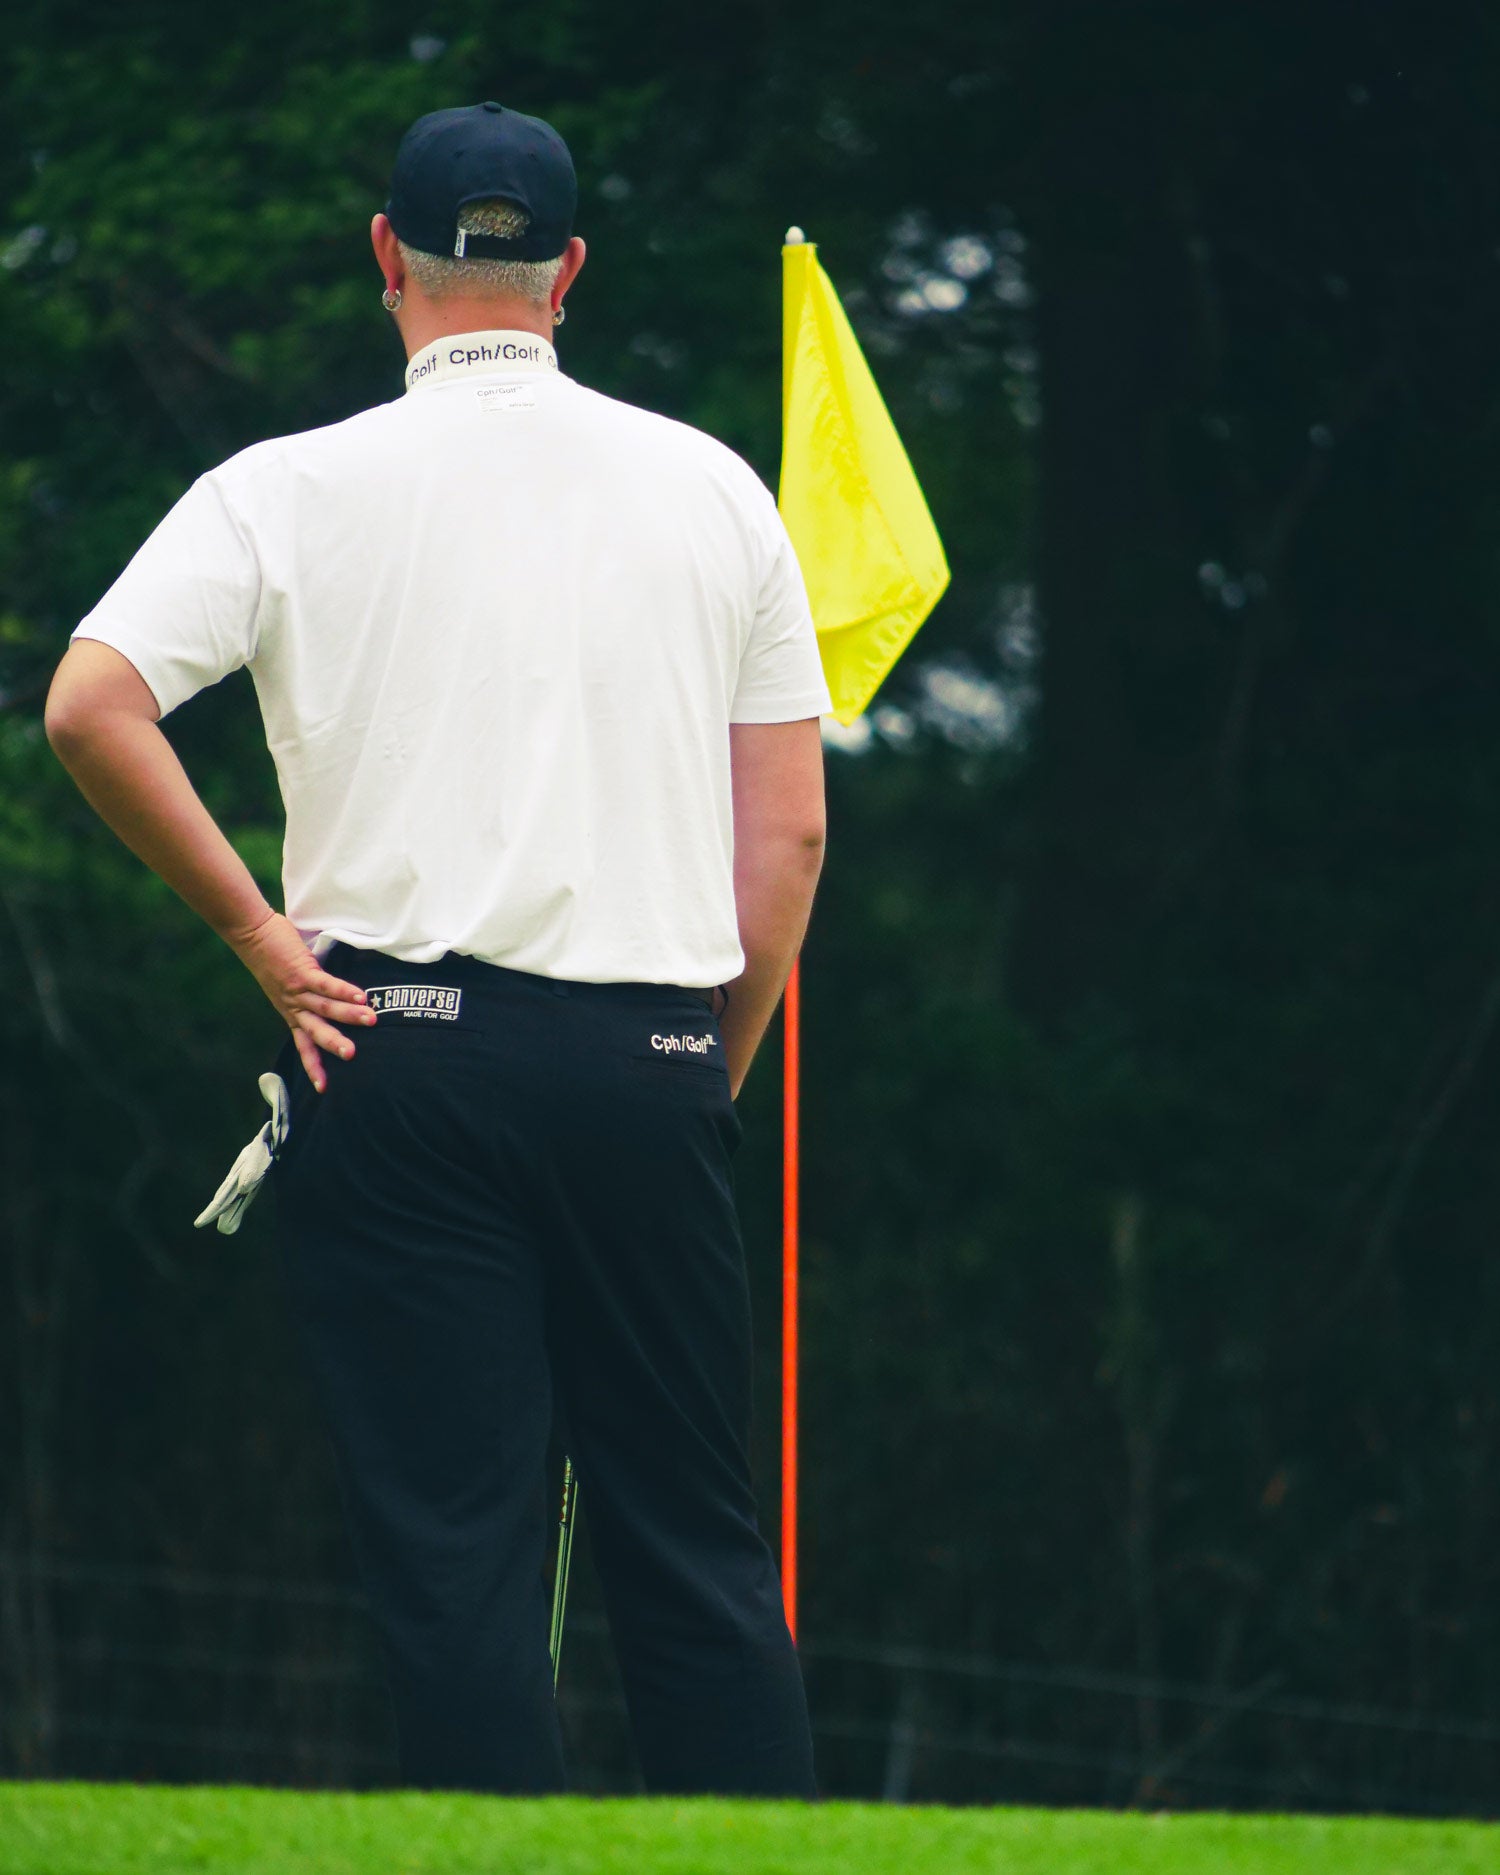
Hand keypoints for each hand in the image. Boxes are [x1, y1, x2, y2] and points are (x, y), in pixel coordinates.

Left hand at [228, 909, 375, 1091]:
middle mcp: (293, 1006)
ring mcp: (296, 990)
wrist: (249, 933)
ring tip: (372, 1020)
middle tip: (352, 1056)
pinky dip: (344, 991)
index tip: (323, 1088)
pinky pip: (325, 985)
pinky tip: (361, 996)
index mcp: (290, 1011)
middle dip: (334, 1045)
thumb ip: (306, 993)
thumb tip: (332, 996)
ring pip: (325, 1008)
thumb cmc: (271, 955)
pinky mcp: (301, 971)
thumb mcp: (287, 983)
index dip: (314, 1066)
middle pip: (316, 1031)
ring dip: (349, 1015)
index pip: (303, 1044)